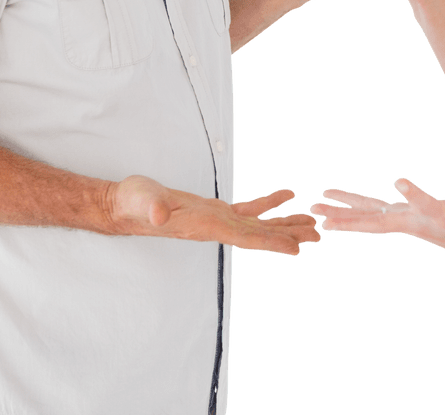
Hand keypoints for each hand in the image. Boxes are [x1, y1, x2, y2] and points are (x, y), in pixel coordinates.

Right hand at [111, 176, 320, 255]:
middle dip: (289, 235)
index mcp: (205, 226)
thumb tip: (159, 215)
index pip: (244, 237)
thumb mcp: (142, 199)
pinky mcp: (213, 210)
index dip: (271, 241)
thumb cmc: (132, 202)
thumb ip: (152, 207)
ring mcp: (216, 220)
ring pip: (258, 224)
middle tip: (320, 235)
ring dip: (284, 223)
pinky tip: (286, 196)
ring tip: (311, 223)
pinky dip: (268, 203)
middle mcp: (215, 227)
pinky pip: (247, 209)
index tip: (297, 248)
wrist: (124, 205)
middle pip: (259, 235)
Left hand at [310, 140, 444, 267]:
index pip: (424, 202)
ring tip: (315, 210)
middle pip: (379, 221)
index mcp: (437, 214)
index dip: (413, 193)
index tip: (398, 181)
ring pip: (368, 219)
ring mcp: (403, 223)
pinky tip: (329, 210)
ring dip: (342, 215)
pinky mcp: (398, 221)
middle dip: (352, 218)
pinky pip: (370, 215)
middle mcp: (414, 222)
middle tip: (324, 216)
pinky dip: (350, 212)